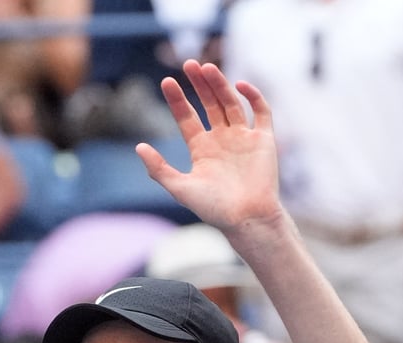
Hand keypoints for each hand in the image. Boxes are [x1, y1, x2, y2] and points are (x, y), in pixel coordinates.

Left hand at [136, 61, 284, 233]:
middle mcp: (222, 140)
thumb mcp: (179, 188)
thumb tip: (139, 147)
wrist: (246, 219)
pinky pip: (261, 111)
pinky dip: (253, 96)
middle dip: (200, 85)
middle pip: (210, 104)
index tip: (166, 82)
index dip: (178, 100)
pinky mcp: (263, 139)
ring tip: (207, 67)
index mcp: (202, 149)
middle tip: (188, 64)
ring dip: (220, 85)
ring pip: (231, 103)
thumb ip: (158, 169)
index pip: (188, 118)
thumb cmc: (213, 208)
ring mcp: (243, 138)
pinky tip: (240, 84)